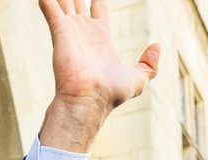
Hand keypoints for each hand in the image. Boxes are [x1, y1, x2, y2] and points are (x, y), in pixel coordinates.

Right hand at [38, 0, 159, 151]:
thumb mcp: (138, 80)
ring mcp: (70, 30)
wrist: (89, 101)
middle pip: (78, 1)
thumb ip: (149, 64)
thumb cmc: (111, 94)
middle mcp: (84, 31)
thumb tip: (157, 46)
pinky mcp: (60, 32)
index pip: (99, 8)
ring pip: (62, 1)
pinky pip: (50, 7)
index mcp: (101, 37)